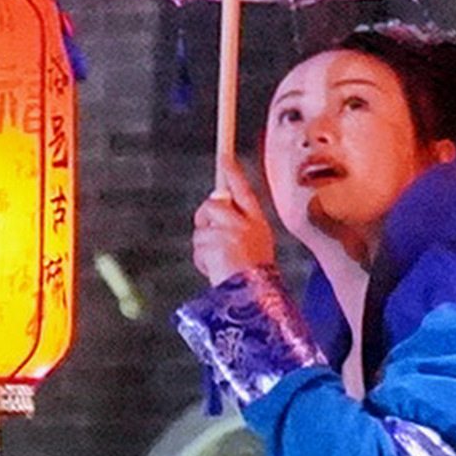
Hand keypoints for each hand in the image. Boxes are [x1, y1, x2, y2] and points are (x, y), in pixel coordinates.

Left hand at [190, 157, 280, 288]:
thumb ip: (239, 225)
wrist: (254, 298)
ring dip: (203, 247)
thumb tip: (217, 206)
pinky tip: (215, 270)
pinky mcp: (215, 243)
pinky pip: (198, 248)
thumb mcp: (256, 244)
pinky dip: (201, 260)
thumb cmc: (256, 277)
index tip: (225, 158)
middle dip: (205, 218)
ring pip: (201, 229)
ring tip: (219, 262)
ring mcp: (228, 233)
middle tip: (211, 236)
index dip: (234, 173)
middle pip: (214, 205)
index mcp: (257, 223)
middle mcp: (244, 224)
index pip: (244, 190)